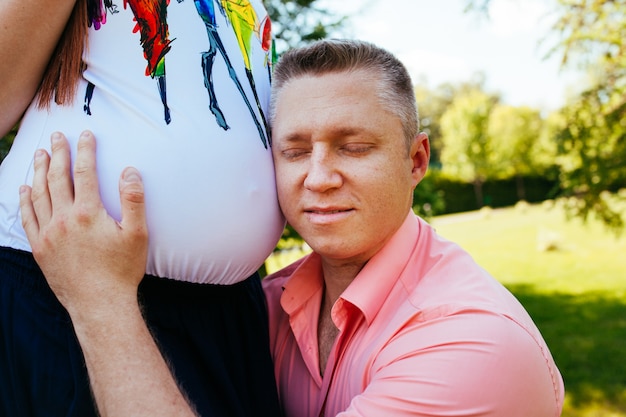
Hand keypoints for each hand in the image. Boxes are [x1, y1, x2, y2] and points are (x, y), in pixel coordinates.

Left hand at [19, 130, 147, 318]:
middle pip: (57, 177)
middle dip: (57, 153)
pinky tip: (24, 189)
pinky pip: (28, 218)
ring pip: (39, 194)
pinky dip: (25, 200)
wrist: (99, 304)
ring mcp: (48, 234)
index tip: (86, 135)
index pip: (85, 172)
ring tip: (39, 154)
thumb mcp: (138, 234)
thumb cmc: (122, 270)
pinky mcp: (40, 248)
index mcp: (88, 213)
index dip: (85, 150)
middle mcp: (64, 219)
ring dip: (38, 171)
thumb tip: (130, 171)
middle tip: (56, 136)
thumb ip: (134, 199)